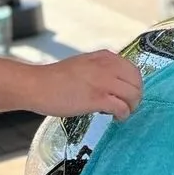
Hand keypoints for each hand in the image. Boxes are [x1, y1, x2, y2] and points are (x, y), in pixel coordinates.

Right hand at [26, 50, 142, 120]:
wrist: (36, 85)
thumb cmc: (56, 78)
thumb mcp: (84, 64)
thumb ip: (101, 69)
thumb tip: (115, 82)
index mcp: (105, 57)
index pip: (134, 70)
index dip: (134, 85)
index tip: (128, 95)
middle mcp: (107, 67)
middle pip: (137, 83)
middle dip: (136, 97)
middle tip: (127, 106)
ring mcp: (103, 82)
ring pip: (133, 95)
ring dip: (131, 107)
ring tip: (122, 113)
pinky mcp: (97, 98)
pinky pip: (122, 107)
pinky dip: (123, 114)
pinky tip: (117, 117)